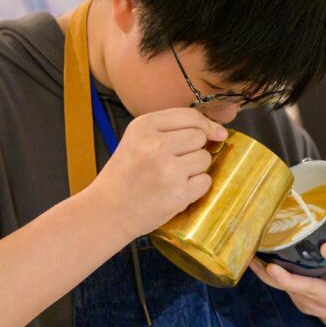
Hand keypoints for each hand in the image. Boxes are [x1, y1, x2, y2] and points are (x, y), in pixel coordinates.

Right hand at [87, 108, 227, 238]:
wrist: (107, 211)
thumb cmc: (125, 175)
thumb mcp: (137, 140)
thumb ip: (171, 130)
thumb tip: (218, 130)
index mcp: (144, 126)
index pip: (190, 115)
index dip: (205, 125)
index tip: (213, 133)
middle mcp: (155, 145)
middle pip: (199, 136)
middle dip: (195, 149)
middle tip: (176, 162)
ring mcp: (168, 170)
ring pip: (204, 158)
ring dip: (196, 169)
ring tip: (174, 177)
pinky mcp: (178, 194)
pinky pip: (205, 182)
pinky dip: (196, 187)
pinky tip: (178, 190)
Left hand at [250, 213, 325, 324]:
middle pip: (310, 288)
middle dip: (289, 280)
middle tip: (272, 268)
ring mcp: (314, 304)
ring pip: (289, 289)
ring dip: (269, 275)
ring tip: (253, 259)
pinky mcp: (299, 303)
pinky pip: (281, 289)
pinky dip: (267, 275)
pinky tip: (253, 262)